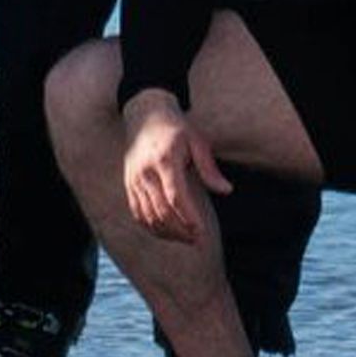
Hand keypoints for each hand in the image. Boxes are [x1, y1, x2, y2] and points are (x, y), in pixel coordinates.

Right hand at [116, 103, 230, 236]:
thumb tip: (226, 190)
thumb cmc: (175, 128)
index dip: (189, 218)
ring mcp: (134, 180)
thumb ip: (209, 168)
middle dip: (180, 231)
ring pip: (148, 216)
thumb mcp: (197, 141)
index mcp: (165, 161)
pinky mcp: (129, 185)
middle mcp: (146, 173)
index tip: (201, 232)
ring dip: (167, 233)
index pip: (176, 197)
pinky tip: (167, 232)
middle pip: (161, 211)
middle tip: (197, 240)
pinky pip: (138, 213)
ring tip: (186, 239)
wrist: (144, 115)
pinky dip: (151, 227)